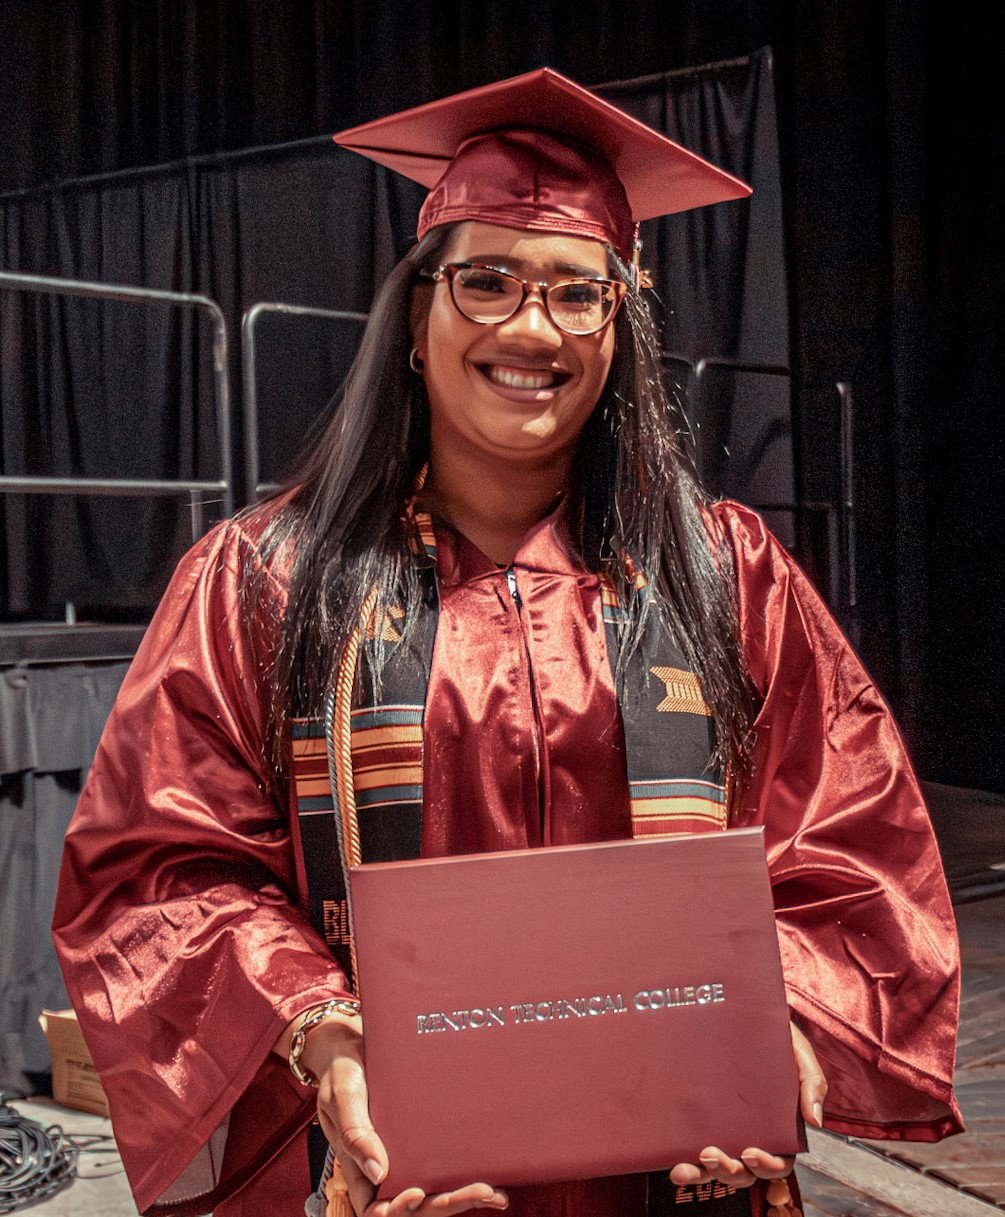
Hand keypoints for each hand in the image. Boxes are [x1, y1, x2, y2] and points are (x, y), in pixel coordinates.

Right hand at [275, 1011, 508, 1215]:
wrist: (355, 1045)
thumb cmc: (342, 1071)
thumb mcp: (342, 1097)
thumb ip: (355, 1132)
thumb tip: (379, 1172)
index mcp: (358, 1166)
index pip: (375, 1209)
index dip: (396, 1211)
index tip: (415, 1193)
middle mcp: (385, 1168)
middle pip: (415, 1205)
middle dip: (445, 1204)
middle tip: (479, 1191)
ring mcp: (407, 1156)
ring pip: (433, 1193)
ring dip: (462, 1198)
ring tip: (493, 1193)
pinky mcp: (425, 1140)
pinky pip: (445, 1166)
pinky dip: (467, 1176)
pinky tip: (493, 1178)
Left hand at [667, 1020, 826, 1188]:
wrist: (748, 1014)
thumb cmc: (778, 1038)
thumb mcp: (800, 1054)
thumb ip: (812, 1083)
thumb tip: (815, 1121)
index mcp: (781, 1129)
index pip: (780, 1162)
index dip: (768, 1166)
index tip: (750, 1152)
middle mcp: (754, 1135)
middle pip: (746, 1171)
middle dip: (729, 1171)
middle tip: (712, 1154)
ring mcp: (727, 1130)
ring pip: (719, 1168)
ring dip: (703, 1174)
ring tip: (684, 1167)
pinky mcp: (704, 1120)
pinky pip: (696, 1151)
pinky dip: (687, 1164)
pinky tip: (674, 1164)